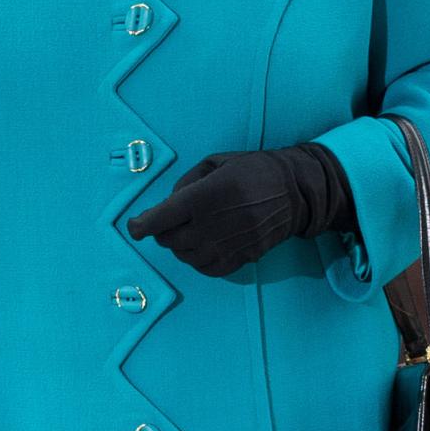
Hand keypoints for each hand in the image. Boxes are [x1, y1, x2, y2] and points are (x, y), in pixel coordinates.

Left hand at [126, 143, 352, 278]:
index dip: (142, 225)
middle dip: (163, 231)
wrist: (294, 192)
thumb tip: (167, 205)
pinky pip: (205, 268)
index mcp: (205, 196)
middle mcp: (213, 224)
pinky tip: (203, 245)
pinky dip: (197, 259)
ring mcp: (227, 245)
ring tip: (191, 229)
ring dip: (180, 245)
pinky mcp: (240, 258)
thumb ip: (186, 182)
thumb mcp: (217, 162)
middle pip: (170, 240)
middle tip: (172, 219)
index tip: (135, 227)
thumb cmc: (253, 171)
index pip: (162, 218)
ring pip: (185, 256)